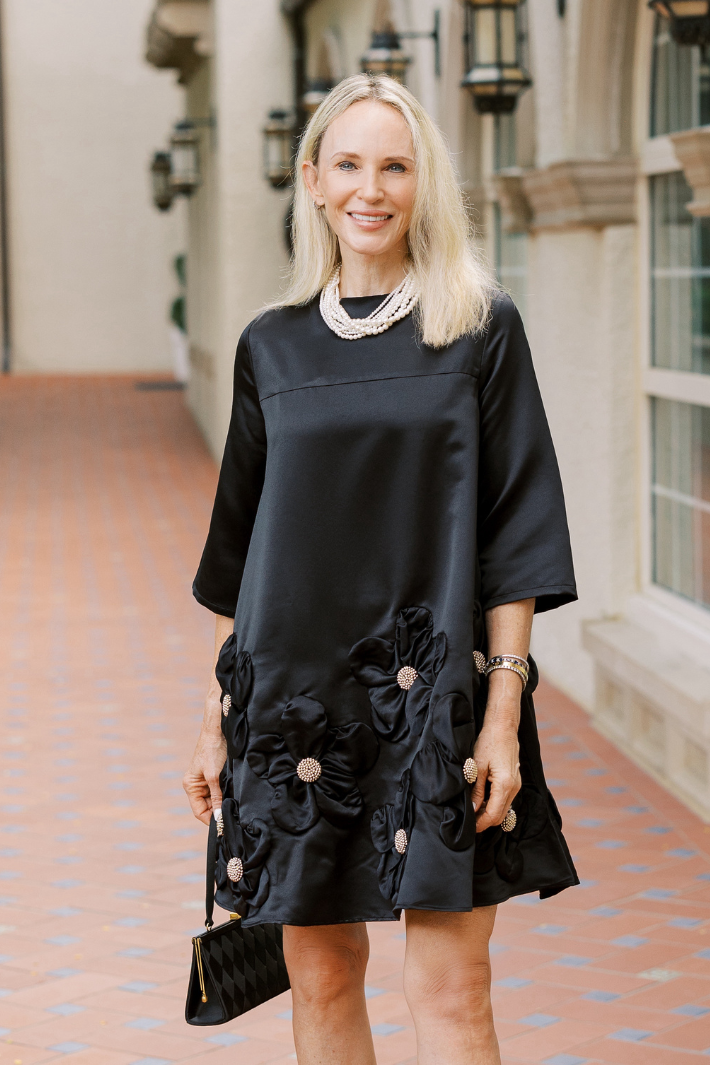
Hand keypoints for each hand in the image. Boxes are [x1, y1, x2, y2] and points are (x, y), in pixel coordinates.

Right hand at [183, 691, 226, 825]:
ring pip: (215, 800)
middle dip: (219, 811)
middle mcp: (197, 785)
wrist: (219, 730)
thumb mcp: (215, 777)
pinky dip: (227, 795)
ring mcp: (206, 780)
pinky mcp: (216, 775)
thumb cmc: (213, 750)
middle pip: (208, 807)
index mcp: (191, 786)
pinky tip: (236, 797)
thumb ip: (217, 797)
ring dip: (224, 803)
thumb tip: (219, 817)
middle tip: (233, 817)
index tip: (224, 826)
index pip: (199, 811)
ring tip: (235, 807)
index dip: (211, 820)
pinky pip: (221, 791)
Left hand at [471, 718, 520, 832]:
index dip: (481, 824)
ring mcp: (517, 784)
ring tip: (474, 811)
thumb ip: (476, 791)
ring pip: (504, 808)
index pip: (493, 814)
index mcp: (504, 784)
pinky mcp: (515, 780)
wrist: (503, 726)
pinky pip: (506, 799)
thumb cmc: (489, 742)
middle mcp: (514, 787)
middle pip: (501, 815)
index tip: (470, 828)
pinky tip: (483, 799)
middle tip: (470, 822)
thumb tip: (474, 809)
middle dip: (486, 821)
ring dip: (490, 812)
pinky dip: (495, 804)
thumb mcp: (477, 767)